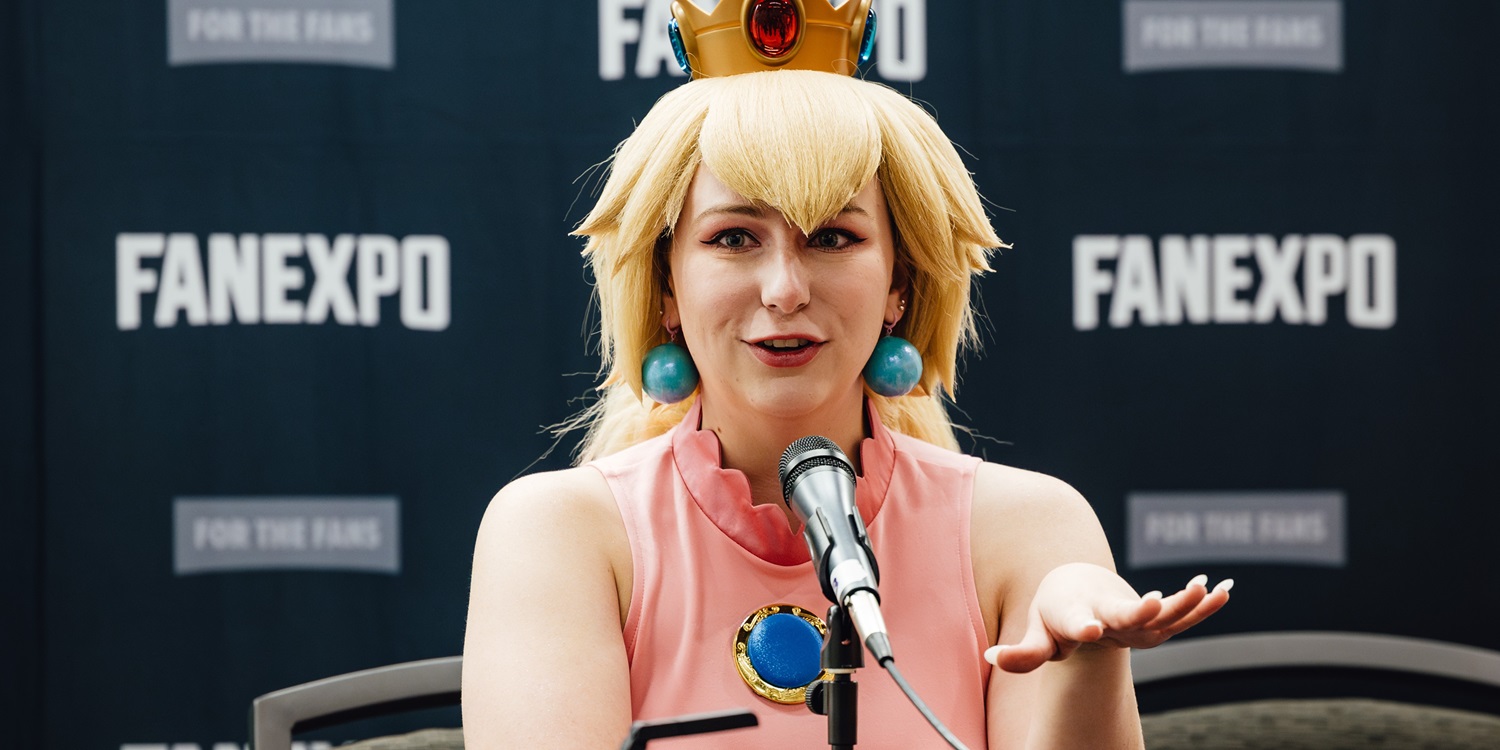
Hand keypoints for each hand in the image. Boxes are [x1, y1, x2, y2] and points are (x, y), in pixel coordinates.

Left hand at [983, 562, 1231, 672]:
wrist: (1075, 587)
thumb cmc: (1054, 614)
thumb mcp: (1037, 634)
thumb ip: (1022, 652)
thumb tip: (992, 656)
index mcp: (1074, 615)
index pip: (1075, 622)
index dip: (1081, 625)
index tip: (1090, 629)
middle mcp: (1106, 610)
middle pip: (1122, 612)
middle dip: (1137, 610)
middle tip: (1151, 604)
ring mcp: (1132, 614)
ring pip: (1158, 610)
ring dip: (1181, 600)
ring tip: (1204, 586)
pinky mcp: (1151, 618)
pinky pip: (1179, 613)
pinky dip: (1202, 604)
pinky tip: (1227, 589)